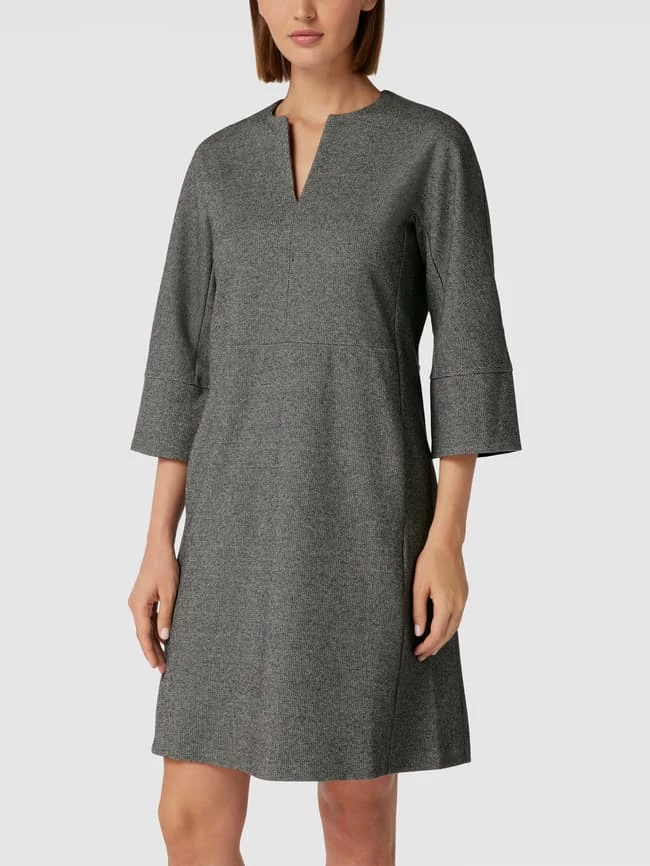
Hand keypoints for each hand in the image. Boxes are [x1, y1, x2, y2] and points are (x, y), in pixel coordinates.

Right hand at [127, 542, 178, 673]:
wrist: (158, 547)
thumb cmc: (165, 567)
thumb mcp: (170, 593)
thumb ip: (167, 615)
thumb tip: (165, 638)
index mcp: (138, 606)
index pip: (144, 636)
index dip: (151, 653)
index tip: (158, 667)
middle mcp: (134, 605)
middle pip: (142, 634)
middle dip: (152, 651)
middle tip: (163, 669)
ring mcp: (137, 601)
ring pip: (145, 627)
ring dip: (153, 642)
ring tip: (163, 658)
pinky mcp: (142, 597)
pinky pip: (147, 618)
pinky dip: (154, 630)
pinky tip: (162, 638)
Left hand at [412, 540, 468, 660]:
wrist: (447, 544)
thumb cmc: (430, 562)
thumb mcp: (418, 587)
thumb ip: (418, 611)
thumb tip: (419, 632)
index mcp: (446, 603)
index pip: (437, 633)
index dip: (427, 646)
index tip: (417, 653)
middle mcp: (458, 604)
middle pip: (448, 633)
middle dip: (435, 646)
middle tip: (422, 655)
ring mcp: (463, 599)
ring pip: (455, 626)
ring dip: (443, 638)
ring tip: (431, 646)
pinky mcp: (464, 593)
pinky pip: (458, 616)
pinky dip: (449, 627)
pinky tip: (441, 628)